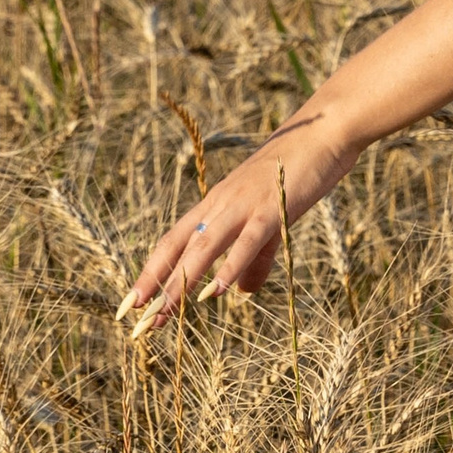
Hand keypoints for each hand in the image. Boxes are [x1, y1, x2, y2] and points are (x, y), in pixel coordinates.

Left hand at [119, 112, 357, 334]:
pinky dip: (230, 266)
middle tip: (137, 320)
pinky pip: (247, 241)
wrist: (322, 132)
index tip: (131, 305)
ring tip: (165, 313)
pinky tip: (217, 292)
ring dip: (182, 281)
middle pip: (179, 247)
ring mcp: (244, 204)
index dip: (150, 272)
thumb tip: (243, 293)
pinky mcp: (272, 207)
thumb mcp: (270, 220)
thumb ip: (256, 259)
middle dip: (156, 284)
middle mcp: (220, 204)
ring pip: (204, 246)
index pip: (172, 242)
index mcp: (215, 205)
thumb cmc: (295, 173)